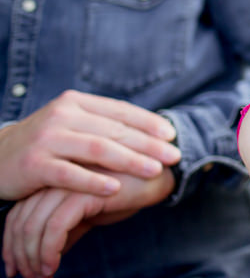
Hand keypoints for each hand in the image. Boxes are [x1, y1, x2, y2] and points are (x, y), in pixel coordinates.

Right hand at [0, 90, 180, 200]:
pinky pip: (69, 174)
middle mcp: (63, 115)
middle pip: (114, 131)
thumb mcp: (72, 125)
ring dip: (130, 160)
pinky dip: (93, 181)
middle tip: (174, 155)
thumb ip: (103, 124)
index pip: (120, 111)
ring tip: (154, 170)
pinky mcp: (34, 164)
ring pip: (97, 149)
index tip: (172, 135)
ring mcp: (47, 139)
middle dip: (148, 144)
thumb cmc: (46, 143)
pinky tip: (116, 188)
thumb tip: (152, 130)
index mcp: (76, 102)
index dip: (149, 122)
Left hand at [2, 168, 174, 277]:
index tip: (16, 267)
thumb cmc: (130, 190)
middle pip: (21, 220)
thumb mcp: (93, 211)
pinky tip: (54, 265)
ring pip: (33, 225)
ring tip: (41, 274)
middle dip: (18, 253)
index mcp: (56, 176)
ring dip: (32, 257)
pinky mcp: (85, 191)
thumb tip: (52, 252)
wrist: (164, 174)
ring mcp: (69, 182)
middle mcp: (57, 177)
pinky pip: (55, 227)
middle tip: (25, 275)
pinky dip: (49, 250)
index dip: (11, 242)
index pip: (19, 212)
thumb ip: (71, 225)